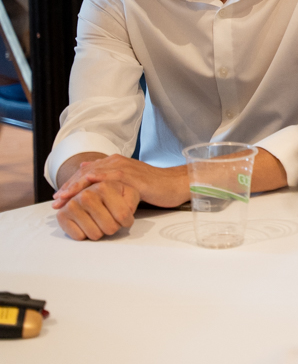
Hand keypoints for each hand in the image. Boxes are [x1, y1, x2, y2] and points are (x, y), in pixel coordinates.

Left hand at [52, 154, 188, 209]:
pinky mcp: (134, 178)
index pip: (87, 172)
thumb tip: (88, 172)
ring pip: (94, 175)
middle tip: (56, 201)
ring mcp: (125, 169)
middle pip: (86, 173)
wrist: (176, 184)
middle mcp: (118, 162)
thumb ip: (110, 177)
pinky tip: (87, 188)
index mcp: (116, 163)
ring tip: (65, 198)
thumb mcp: (128, 181)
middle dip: (69, 187)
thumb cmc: (154, 186)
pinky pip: (112, 179)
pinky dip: (97, 182)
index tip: (59, 198)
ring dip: (77, 186)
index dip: (71, 184)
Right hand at [55, 180, 140, 240]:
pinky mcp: (61, 216)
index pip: (122, 216)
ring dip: (100, 232)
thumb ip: (132, 200)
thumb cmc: (114, 195)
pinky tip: (87, 223)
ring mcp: (71, 205)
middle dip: (113, 227)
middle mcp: (85, 194)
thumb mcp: (129, 193)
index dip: (127, 221)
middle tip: (110, 219)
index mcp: (104, 186)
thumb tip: (126, 209)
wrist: (90, 193)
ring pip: (95, 235)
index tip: (126, 219)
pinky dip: (85, 234)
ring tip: (99, 220)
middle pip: (109, 228)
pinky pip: (80, 237)